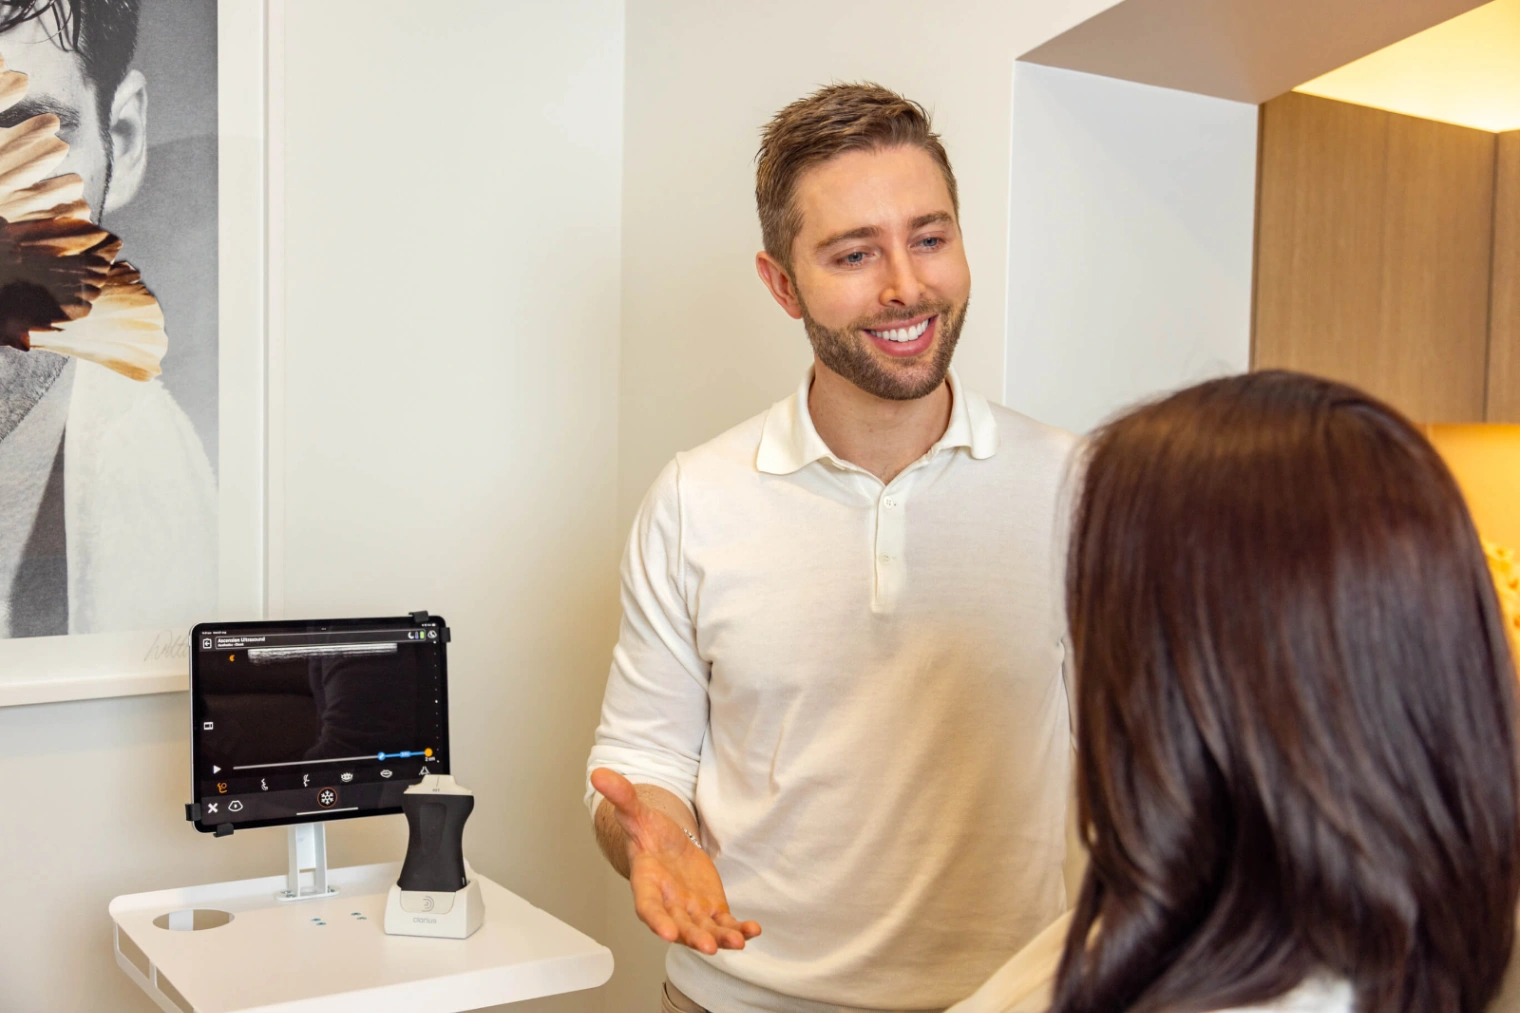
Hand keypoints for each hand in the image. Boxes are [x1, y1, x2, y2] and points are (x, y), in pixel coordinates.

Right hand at [591, 767, 761, 953]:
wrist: (666, 843)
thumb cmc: (648, 832)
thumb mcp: (636, 811)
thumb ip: (622, 797)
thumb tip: (599, 774)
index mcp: (647, 884)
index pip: (648, 907)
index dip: (656, 921)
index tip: (665, 933)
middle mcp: (668, 904)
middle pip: (680, 927)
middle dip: (694, 937)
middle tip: (709, 947)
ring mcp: (690, 911)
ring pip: (704, 930)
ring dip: (721, 939)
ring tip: (738, 942)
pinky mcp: (711, 909)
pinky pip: (724, 924)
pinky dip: (739, 930)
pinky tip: (753, 931)